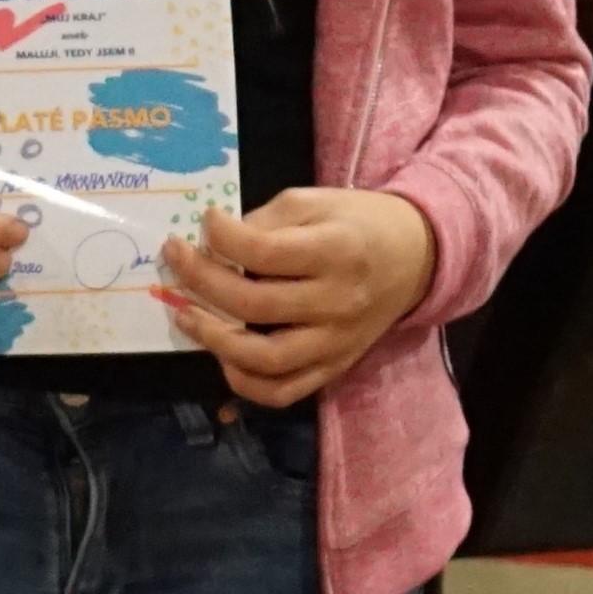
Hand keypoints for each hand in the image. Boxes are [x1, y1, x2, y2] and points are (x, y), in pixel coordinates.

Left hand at [156, 186, 437, 408]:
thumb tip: (216, 245)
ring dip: (215, 340)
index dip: (221, 236)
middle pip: (256, 304)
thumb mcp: (316, 202)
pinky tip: (223, 356)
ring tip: (186, 316)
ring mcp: (336, 342)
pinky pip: (284, 391)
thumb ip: (267, 221)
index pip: (263, 251)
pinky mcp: (334, 366)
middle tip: (176, 261)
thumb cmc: (359, 222)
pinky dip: (246, 383)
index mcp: (337, 250)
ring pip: (267, 359)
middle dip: (203, 282)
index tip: (205, 222)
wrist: (416, 257)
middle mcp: (338, 302)